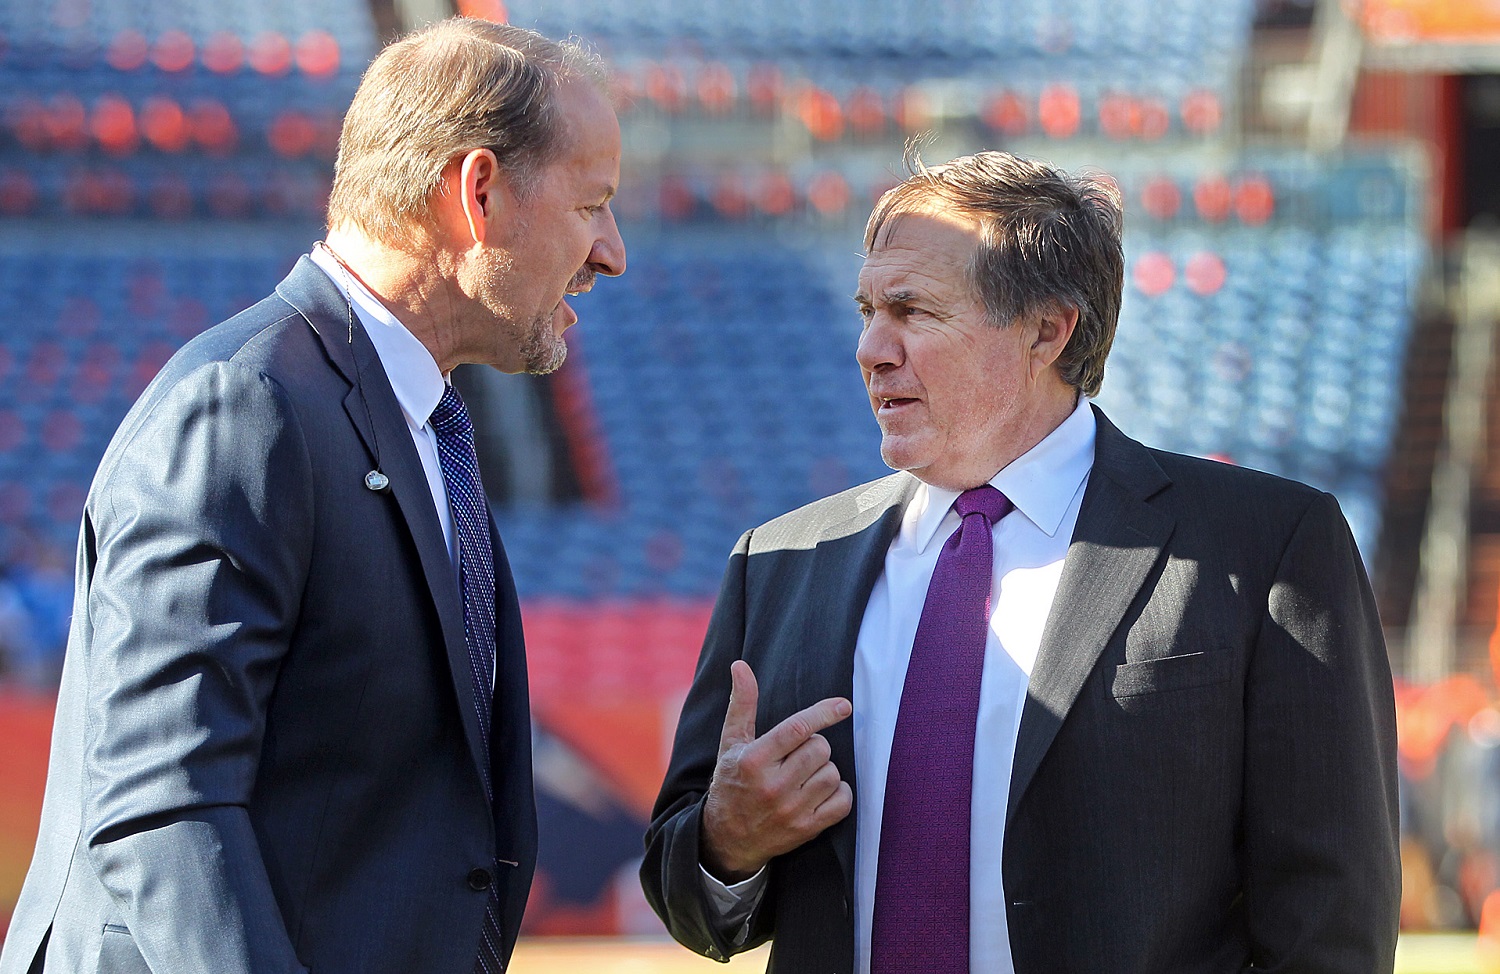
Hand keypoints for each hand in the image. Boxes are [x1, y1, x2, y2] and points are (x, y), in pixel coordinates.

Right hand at [700, 660, 853, 882]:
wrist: (726, 839)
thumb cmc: (731, 782)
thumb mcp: (731, 744)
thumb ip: (741, 704)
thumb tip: (740, 665)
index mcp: (753, 761)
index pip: (796, 729)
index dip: (822, 714)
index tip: (844, 706)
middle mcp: (772, 787)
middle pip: (819, 749)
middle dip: (814, 747)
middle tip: (797, 756)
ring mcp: (791, 811)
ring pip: (832, 774)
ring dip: (825, 771)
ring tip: (804, 777)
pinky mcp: (806, 830)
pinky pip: (843, 801)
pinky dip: (838, 794)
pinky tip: (819, 793)